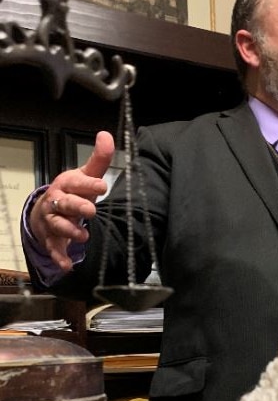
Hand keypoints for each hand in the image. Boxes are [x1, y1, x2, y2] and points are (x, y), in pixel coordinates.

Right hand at [30, 131, 113, 271]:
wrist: (47, 211)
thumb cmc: (72, 191)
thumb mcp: (85, 175)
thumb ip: (99, 159)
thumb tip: (107, 134)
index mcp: (66, 185)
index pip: (76, 182)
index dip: (88, 184)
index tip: (102, 185)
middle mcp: (57, 202)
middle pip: (65, 203)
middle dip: (77, 206)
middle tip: (91, 210)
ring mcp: (53, 221)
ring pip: (58, 225)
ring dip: (70, 230)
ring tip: (83, 235)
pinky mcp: (52, 239)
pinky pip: (55, 248)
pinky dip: (60, 257)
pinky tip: (67, 266)